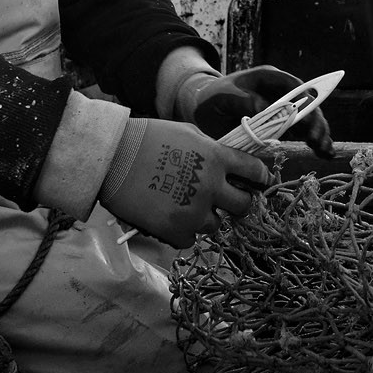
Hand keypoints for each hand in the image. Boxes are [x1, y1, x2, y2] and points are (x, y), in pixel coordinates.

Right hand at [99, 118, 271, 247]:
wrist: (112, 158)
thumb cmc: (147, 138)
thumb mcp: (187, 133)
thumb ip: (211, 149)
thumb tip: (225, 162)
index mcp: (216, 158)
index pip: (254, 171)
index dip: (259, 177)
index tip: (259, 181)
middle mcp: (211, 187)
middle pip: (243, 205)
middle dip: (238, 202)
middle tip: (227, 200)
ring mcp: (194, 212)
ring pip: (216, 224)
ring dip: (206, 217)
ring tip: (187, 206)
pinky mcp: (176, 231)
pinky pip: (192, 239)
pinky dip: (185, 231)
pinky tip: (171, 217)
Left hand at [182, 66, 335, 157]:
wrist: (204, 108)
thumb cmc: (212, 97)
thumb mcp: (223, 96)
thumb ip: (243, 100)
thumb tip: (265, 110)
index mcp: (269, 78)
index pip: (293, 86)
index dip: (304, 101)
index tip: (306, 120)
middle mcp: (281, 92)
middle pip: (307, 104)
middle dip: (315, 122)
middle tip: (316, 142)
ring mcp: (284, 109)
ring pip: (309, 119)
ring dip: (320, 134)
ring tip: (325, 151)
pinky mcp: (282, 126)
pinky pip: (302, 132)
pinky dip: (314, 142)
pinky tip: (325, 153)